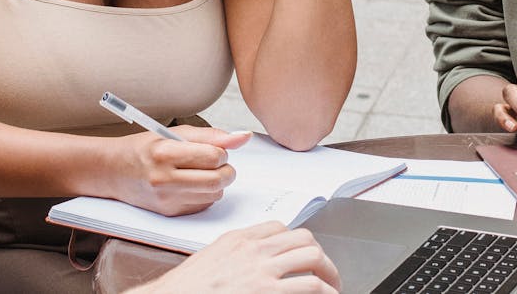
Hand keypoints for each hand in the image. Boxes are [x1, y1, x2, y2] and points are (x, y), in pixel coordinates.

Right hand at [107, 127, 252, 215]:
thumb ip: (211, 135)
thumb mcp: (174, 133)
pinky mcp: (170, 212)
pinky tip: (192, 184)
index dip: (221, 152)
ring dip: (217, 182)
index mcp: (165, 153)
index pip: (213, 156)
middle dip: (226, 170)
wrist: (114, 171)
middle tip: (217, 163)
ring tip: (202, 172)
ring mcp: (167, 199)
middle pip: (217, 179)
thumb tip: (243, 137)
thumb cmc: (145, 148)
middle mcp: (164, 178)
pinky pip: (204, 205)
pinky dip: (206, 194)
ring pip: (215, 194)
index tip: (215, 150)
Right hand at [131, 221, 339, 293]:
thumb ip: (235, 256)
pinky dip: (324, 292)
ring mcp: (262, 272)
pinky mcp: (268, 293)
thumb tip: (253, 265)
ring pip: (314, 259)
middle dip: (321, 257)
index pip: (279, 228)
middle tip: (326, 274)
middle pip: (303, 240)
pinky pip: (310, 286)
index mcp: (238, 240)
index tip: (301, 256)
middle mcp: (253, 251)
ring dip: (329, 275)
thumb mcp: (210, 260)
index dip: (296, 243)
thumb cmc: (184, 289)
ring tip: (331, 289)